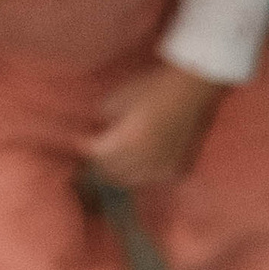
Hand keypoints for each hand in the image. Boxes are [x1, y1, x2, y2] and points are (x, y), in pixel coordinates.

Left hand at [85, 60, 223, 190]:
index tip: (78, 139)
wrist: (190, 90)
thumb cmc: (153, 89)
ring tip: (111, 158)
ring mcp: (160, 168)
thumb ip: (103, 118)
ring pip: (129, 180)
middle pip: (110, 172)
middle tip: (93, 150)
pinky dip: (138, 174)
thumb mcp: (120, 97)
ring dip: (117, 171)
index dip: (85, 146)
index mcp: (129, 141)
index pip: (97, 154)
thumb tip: (94, 131)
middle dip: (98, 161)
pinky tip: (136, 162)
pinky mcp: (173, 170)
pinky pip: (149, 180)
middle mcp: (144, 160)